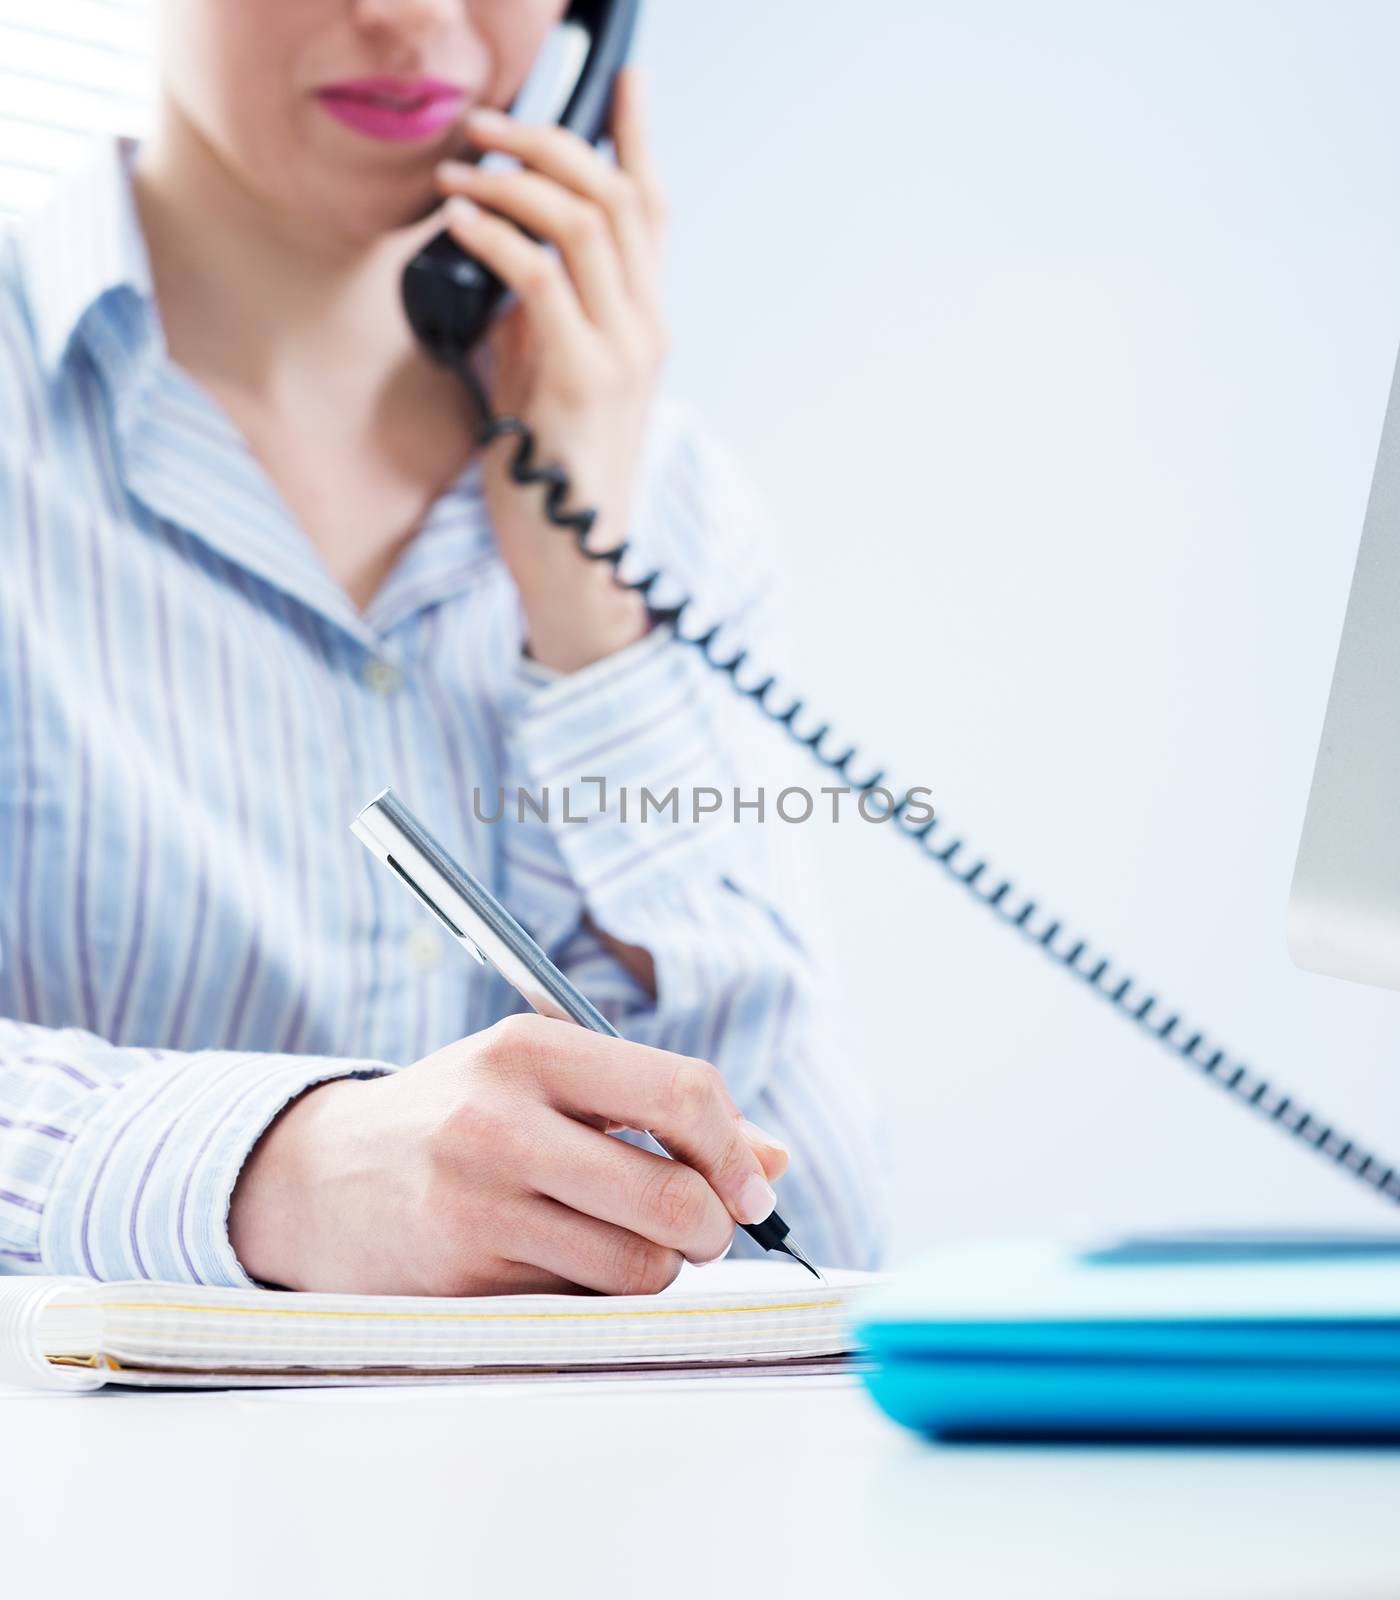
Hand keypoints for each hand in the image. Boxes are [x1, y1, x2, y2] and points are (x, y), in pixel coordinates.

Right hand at [229, 1014, 789, 1296]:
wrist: (317, 1178)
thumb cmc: (458, 1117)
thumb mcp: (544, 1080)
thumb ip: (659, 1110)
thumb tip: (776, 1162)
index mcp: (532, 1048)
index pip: (682, 1092)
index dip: (737, 1150)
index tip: (751, 1189)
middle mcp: (501, 1119)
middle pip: (673, 1195)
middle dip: (711, 1229)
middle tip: (699, 1230)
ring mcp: (475, 1203)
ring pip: (637, 1266)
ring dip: (654, 1269)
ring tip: (620, 1243)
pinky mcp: (459, 1279)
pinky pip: (580, 1305)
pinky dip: (593, 1296)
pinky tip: (554, 1264)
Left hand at [435, 67, 666, 673]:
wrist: (575, 554)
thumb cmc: (555, 468)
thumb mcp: (549, 372)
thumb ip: (541, 312)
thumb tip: (502, 251)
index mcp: (645, 321)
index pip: (652, 207)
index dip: (638, 135)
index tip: (626, 77)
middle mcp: (646, 327)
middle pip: (616, 196)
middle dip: (550, 141)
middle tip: (489, 124)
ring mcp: (622, 352)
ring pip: (583, 223)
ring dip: (514, 179)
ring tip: (460, 168)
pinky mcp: (583, 379)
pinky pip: (540, 280)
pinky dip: (495, 237)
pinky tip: (457, 221)